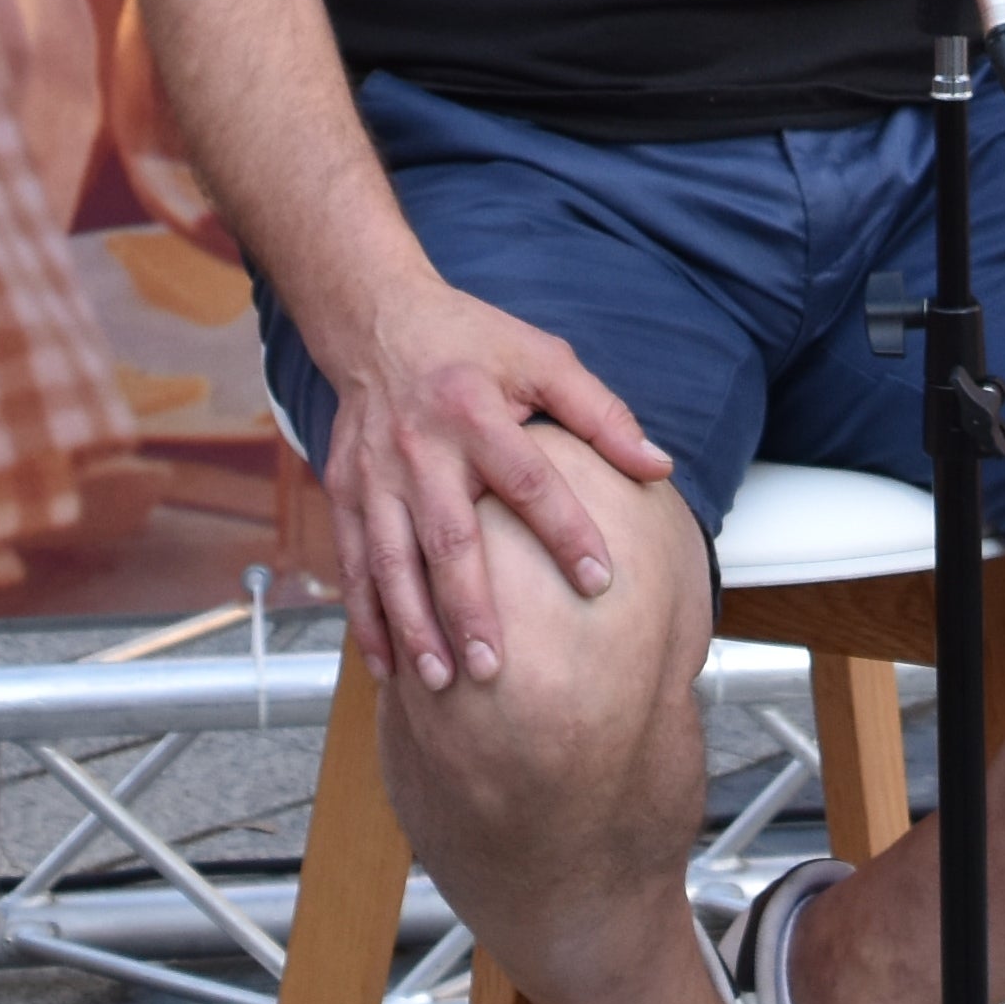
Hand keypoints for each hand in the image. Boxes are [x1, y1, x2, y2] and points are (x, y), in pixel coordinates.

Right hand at [309, 274, 680, 690]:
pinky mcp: (346, 492)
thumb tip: (658, 467)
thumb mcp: (543, 359)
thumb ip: (602, 414)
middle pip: (448, 537)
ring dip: (413, 626)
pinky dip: (366, 617)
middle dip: (469, 608)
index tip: (599, 581)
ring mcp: (375, 475)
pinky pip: (353, 564)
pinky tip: (386, 666)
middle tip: (496, 668)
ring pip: (392, 562)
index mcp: (475, 412)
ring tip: (440, 682)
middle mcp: (420, 448)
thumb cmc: (472, 343)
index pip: (527, 480)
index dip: (565, 530)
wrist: (377, 321)